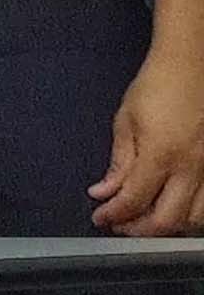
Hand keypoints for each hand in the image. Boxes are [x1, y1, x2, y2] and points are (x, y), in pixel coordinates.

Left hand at [89, 45, 203, 235]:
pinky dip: (192, 215)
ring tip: (145, 220)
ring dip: (168, 226)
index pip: (134, 200)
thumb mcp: (126, 121)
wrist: (193, 64)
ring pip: (196, 219)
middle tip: (119, 226)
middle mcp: (193, 168)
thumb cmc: (156, 87)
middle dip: (138, 230)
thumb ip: (119, 162)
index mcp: (162, 155)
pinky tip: (175, 209)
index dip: (114, 215)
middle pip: (168, 220)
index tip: (100, 217)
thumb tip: (103, 193)